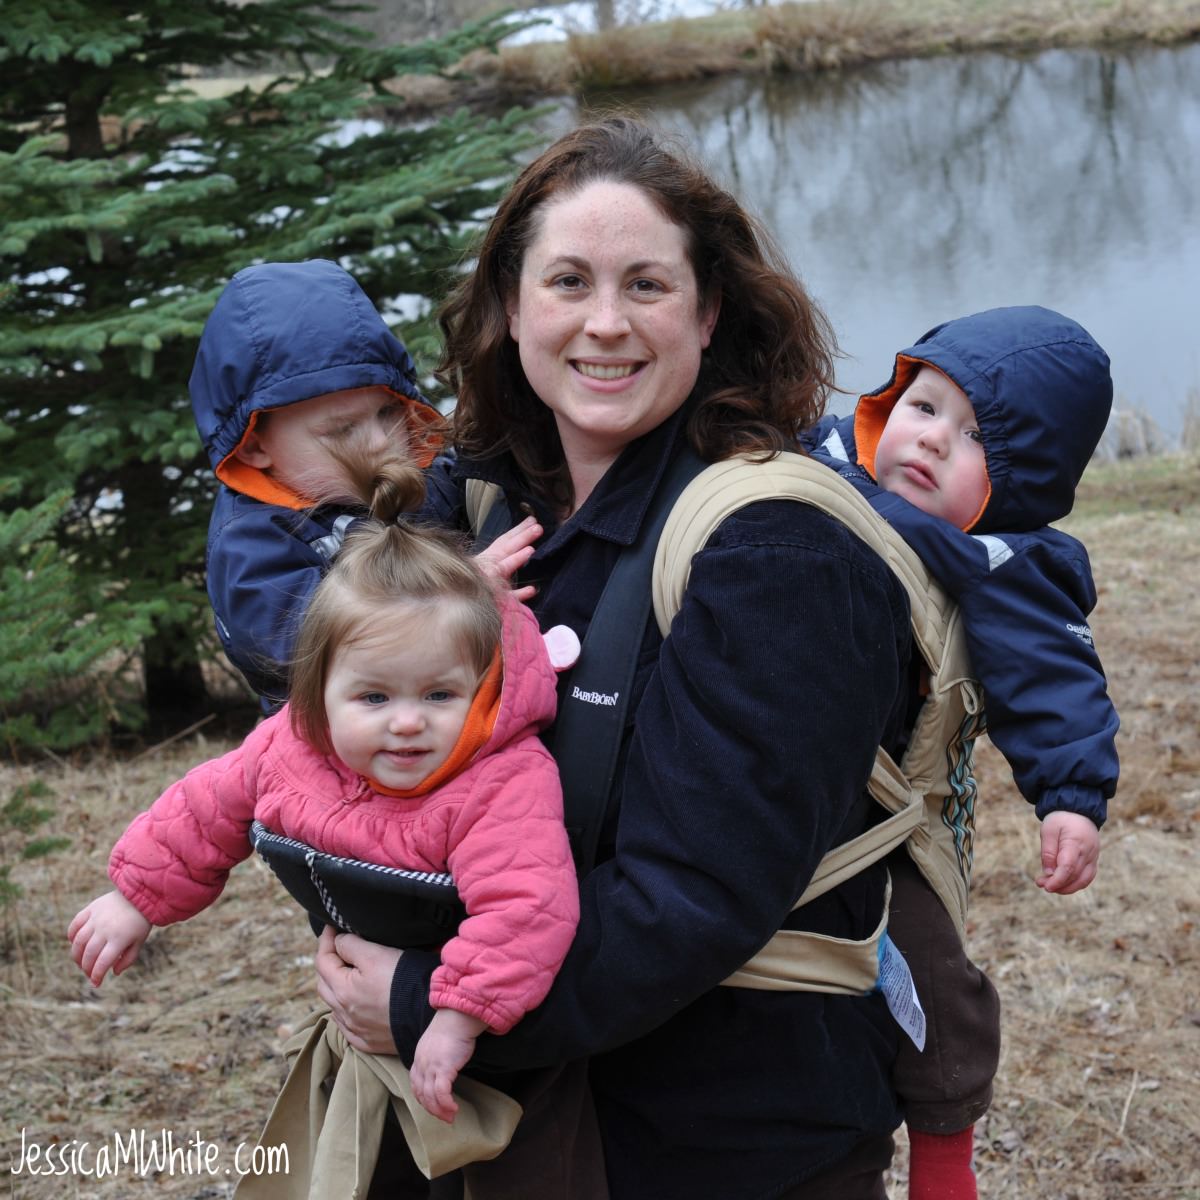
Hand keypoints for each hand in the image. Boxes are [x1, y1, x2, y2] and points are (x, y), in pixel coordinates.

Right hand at [68, 890, 151, 985]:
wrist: (140, 894)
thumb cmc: (140, 921)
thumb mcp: (139, 941)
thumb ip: (128, 959)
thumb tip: (114, 972)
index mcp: (119, 939)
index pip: (102, 963)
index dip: (96, 976)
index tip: (96, 983)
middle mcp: (105, 929)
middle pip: (88, 955)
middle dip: (86, 968)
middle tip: (89, 973)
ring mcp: (96, 918)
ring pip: (78, 942)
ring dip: (76, 955)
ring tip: (81, 962)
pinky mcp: (91, 908)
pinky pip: (75, 924)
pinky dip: (71, 935)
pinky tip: (74, 943)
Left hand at [314, 926, 402, 1053]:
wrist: (430, 1015)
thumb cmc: (404, 980)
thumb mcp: (376, 954)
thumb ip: (351, 945)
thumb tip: (339, 942)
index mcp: (342, 989)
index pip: (323, 961)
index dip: (326, 940)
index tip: (332, 927)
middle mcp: (344, 1013)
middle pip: (324, 985)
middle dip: (327, 964)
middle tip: (338, 948)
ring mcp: (356, 1030)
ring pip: (334, 1007)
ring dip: (335, 989)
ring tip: (346, 975)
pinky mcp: (370, 1042)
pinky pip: (348, 1028)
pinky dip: (346, 1013)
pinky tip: (353, 1006)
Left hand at [410, 1009, 486, 1122]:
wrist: (457, 1018)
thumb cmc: (452, 1027)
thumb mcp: (437, 1042)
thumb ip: (436, 1054)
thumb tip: (444, 1063)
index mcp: (419, 1058)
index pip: (415, 1085)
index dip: (423, 1098)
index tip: (433, 1106)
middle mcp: (421, 1065)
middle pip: (422, 1094)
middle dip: (432, 1110)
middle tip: (444, 1118)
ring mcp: (431, 1067)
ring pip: (430, 1097)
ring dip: (440, 1111)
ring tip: (450, 1117)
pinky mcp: (443, 1069)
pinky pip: (442, 1093)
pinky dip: (446, 1104)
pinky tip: (454, 1108)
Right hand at [474, 516, 541, 602]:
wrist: (455, 604)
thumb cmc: (467, 586)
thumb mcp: (478, 568)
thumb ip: (495, 558)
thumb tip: (516, 547)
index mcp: (485, 559)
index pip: (503, 541)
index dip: (517, 530)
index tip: (532, 520)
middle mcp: (487, 568)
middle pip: (505, 550)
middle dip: (521, 537)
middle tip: (538, 527)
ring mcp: (490, 583)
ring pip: (503, 569)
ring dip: (515, 559)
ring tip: (530, 550)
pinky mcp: (493, 602)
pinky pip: (507, 598)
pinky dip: (518, 594)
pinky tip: (532, 589)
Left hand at [1037, 810, 1099, 893]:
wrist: (1078, 810)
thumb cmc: (1061, 819)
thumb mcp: (1048, 830)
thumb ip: (1048, 852)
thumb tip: (1048, 873)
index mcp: (1075, 843)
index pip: (1068, 867)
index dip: (1057, 880)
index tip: (1045, 886)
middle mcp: (1088, 853)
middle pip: (1075, 876)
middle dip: (1058, 885)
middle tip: (1041, 883)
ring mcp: (1094, 857)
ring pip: (1083, 880)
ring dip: (1067, 887)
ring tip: (1049, 886)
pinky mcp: (1094, 860)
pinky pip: (1087, 877)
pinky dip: (1075, 883)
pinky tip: (1062, 884)